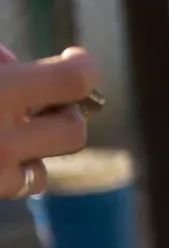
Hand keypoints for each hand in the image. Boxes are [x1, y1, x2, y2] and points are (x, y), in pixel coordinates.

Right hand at [0, 45, 98, 198]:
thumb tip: (16, 64)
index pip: (72, 80)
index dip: (83, 67)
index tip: (75, 60)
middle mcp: (3, 141)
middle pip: (74, 133)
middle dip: (65, 115)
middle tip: (44, 102)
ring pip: (41, 172)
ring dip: (32, 150)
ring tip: (2, 129)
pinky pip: (16, 187)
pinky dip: (9, 169)